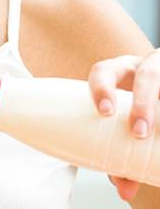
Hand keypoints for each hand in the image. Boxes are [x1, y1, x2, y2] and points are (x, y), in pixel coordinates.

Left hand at [88, 49, 159, 200]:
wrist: (156, 94)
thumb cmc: (134, 105)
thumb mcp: (126, 118)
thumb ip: (121, 149)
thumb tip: (122, 188)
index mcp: (118, 73)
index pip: (103, 71)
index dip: (101, 89)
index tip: (104, 112)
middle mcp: (142, 68)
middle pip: (146, 74)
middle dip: (144, 102)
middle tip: (139, 132)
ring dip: (159, 108)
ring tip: (157, 133)